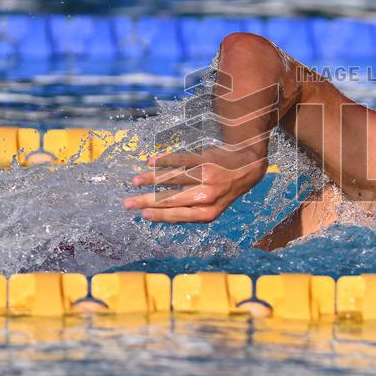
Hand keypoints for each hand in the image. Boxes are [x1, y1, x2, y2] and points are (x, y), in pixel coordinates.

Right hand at [123, 147, 266, 222]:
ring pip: (172, 178)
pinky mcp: (204, 159)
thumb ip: (191, 212)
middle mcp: (207, 195)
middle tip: (128, 203)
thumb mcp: (214, 207)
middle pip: (171, 199)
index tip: (142, 214)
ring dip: (151, 179)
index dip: (159, 215)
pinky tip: (150, 162)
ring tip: (135, 181)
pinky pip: (180, 160)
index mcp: (208, 213)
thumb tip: (160, 215)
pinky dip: (163, 160)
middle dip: (146, 201)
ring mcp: (205, 176)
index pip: (178, 215)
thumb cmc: (224, 190)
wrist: (247, 166)